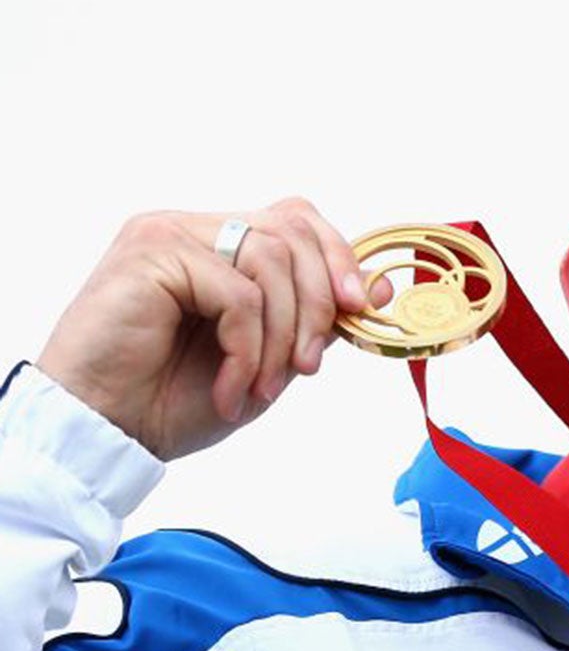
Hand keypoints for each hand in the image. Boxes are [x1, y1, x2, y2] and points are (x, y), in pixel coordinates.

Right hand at [37, 200, 367, 459]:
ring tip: (262, 388)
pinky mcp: (151, 254)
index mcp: (219, 246)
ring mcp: (169, 235)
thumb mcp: (268, 359)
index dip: (339, 258)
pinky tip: (230, 387)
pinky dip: (247, 350)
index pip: (296, 220)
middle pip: (292, 230)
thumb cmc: (173, 398)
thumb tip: (378, 288)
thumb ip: (315, 320)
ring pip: (270, 260)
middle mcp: (193, 229)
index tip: (359, 309)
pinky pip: (237, 293)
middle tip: (310, 365)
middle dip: (319, 302)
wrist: (107, 430)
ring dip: (281, 336)